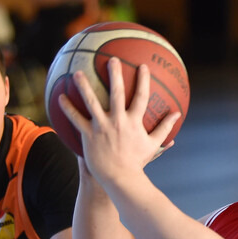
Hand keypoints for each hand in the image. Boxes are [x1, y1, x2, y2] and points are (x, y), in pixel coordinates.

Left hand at [60, 58, 178, 183]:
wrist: (120, 178)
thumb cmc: (137, 162)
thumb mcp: (154, 145)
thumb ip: (165, 128)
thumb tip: (177, 114)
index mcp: (134, 122)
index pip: (141, 96)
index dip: (143, 80)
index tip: (142, 66)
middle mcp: (118, 121)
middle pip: (116, 92)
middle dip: (114, 74)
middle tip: (111, 59)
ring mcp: (102, 127)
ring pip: (92, 102)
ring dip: (84, 86)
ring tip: (77, 73)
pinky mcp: (88, 135)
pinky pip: (76, 119)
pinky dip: (68, 108)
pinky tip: (60, 97)